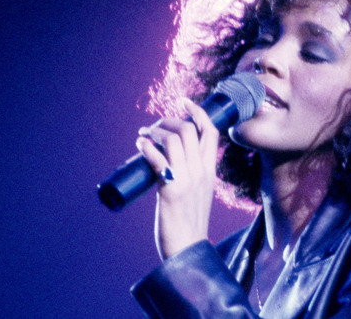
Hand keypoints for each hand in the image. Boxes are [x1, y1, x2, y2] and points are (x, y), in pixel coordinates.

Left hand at [135, 98, 219, 259]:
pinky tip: (139, 145)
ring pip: (173, 139)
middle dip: (168, 121)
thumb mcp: (199, 192)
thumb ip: (191, 174)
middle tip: (153, 127)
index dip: (198, 112)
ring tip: (143, 136)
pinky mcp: (171, 189)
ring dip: (154, 131)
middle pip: (189, 130)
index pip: (211, 132)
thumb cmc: (188, 222)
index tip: (184, 101)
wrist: (187, 249)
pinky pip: (158, 159)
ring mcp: (187, 180)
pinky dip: (147, 147)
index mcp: (210, 171)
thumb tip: (168, 158)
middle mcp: (201, 172)